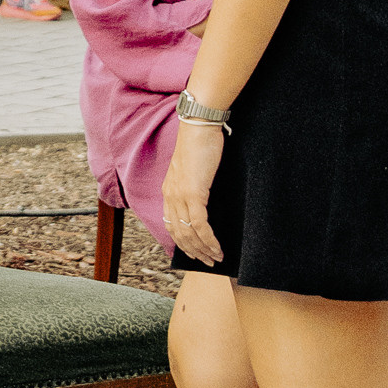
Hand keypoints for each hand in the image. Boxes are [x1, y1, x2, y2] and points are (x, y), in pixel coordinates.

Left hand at [162, 115, 227, 266]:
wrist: (199, 126)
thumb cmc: (201, 143)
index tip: (195, 252)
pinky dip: (209, 240)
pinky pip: (200, 225)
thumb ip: (196, 185)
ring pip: (189, 233)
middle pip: (179, 234)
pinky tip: (218, 248)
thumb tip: (206, 199)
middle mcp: (171, 196)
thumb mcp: (194, 169)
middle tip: (208, 262)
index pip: (171, 225)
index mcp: (169, 190)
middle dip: (194, 252)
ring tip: (216, 259)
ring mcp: (181, 196)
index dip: (182, 242)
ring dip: (203, 250)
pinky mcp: (194, 194)